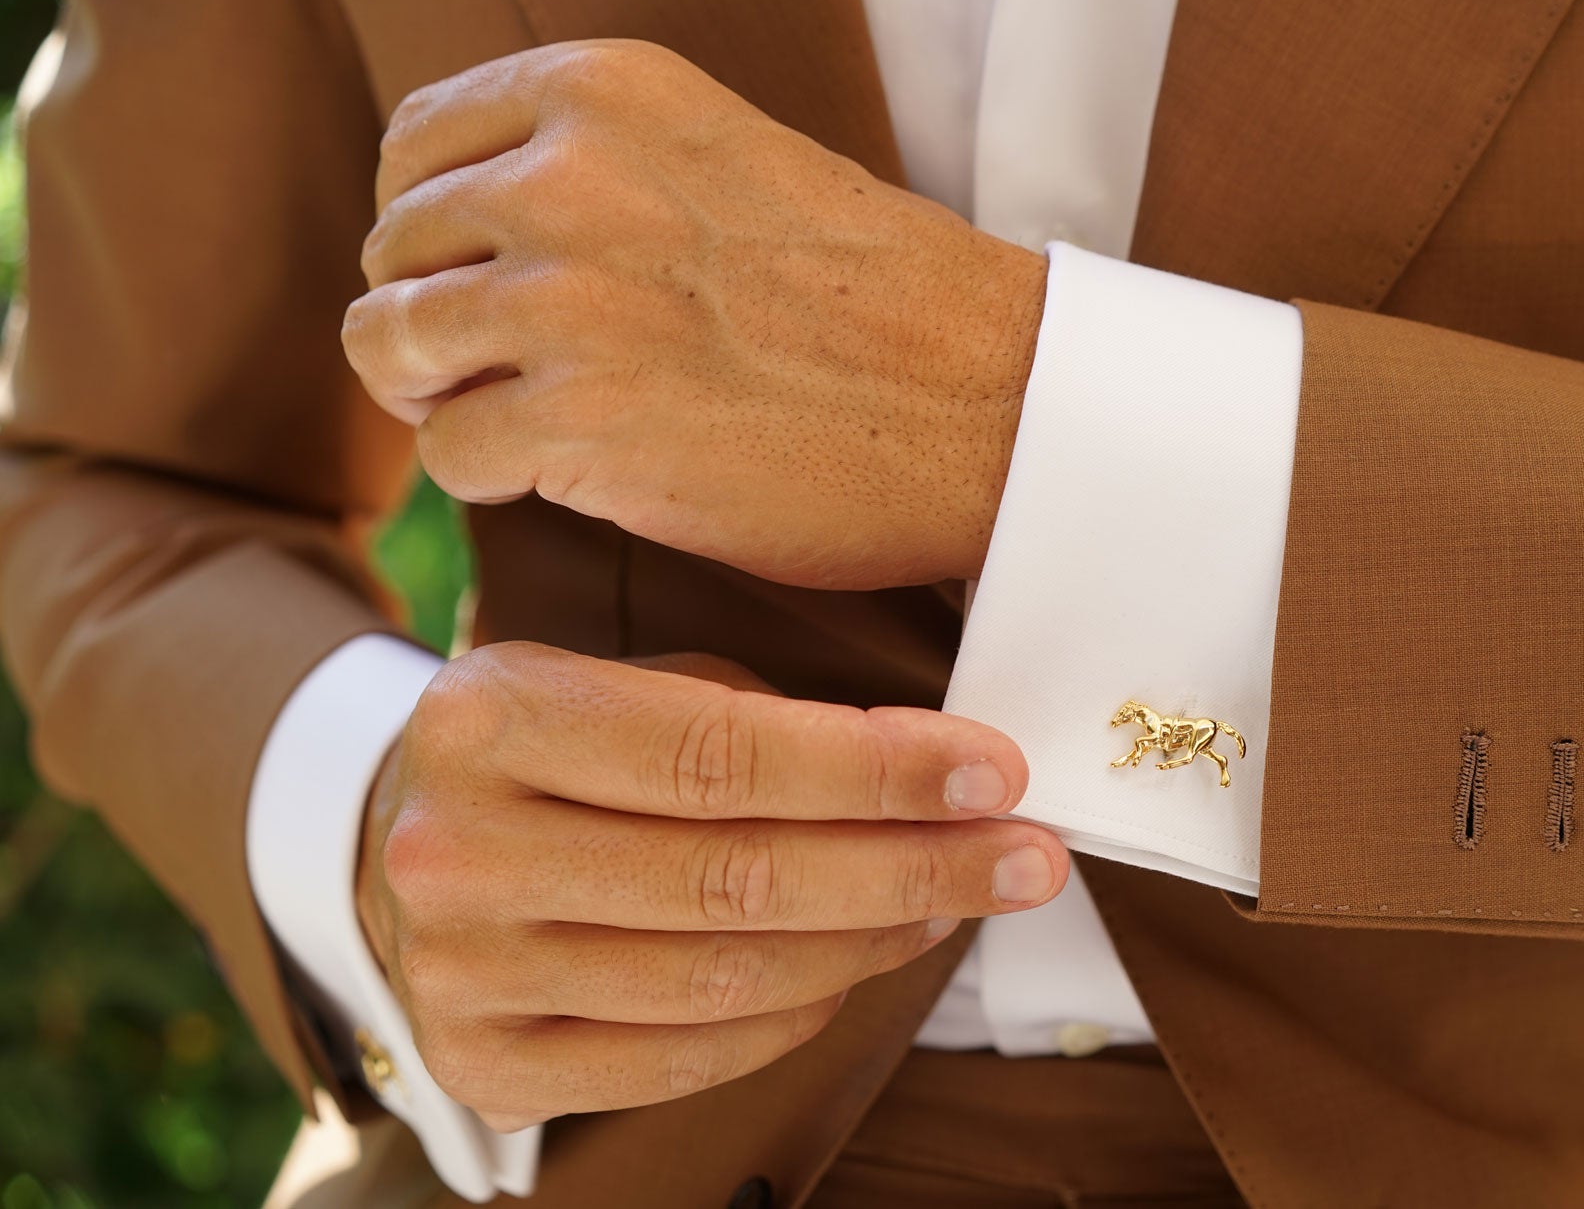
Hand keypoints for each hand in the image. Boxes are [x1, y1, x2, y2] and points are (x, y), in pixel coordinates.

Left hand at [344, 39, 1048, 589]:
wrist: (988, 401)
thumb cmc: (879, 296)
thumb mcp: (726, 160)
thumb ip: (599, 168)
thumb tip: (475, 228)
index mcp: (605, 92)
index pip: (415, 146)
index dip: (429, 226)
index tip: (476, 279)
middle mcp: (567, 177)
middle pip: (394, 251)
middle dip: (434, 321)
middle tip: (505, 372)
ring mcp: (565, 301)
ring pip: (389, 347)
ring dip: (443, 398)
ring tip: (522, 422)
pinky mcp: (578, 422)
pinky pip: (445, 453)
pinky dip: (487, 477)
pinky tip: (561, 474)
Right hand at [355, 643, 1067, 1130]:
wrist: (397, 838)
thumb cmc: (561, 745)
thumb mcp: (628, 681)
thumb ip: (756, 720)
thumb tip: (938, 774)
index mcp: (492, 714)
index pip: (720, 754)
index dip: (875, 772)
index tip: (993, 772)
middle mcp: (458, 848)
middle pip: (733, 877)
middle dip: (911, 866)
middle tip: (1025, 856)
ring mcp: (459, 971)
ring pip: (722, 978)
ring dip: (872, 943)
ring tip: (956, 902)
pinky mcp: (482, 1064)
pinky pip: (684, 1058)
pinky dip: (796, 1015)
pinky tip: (861, 966)